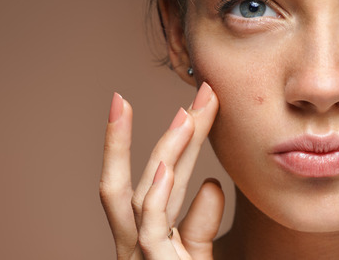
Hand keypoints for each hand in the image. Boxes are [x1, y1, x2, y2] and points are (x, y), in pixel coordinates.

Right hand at [99, 83, 223, 258]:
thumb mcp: (197, 255)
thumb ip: (199, 225)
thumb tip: (210, 184)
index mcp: (146, 235)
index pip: (155, 181)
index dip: (168, 142)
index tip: (189, 106)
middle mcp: (136, 243)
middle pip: (129, 181)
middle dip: (127, 136)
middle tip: (149, 94)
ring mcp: (140, 256)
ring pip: (141, 197)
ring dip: (164, 153)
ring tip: (186, 116)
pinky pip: (150, 231)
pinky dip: (156, 198)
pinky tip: (165, 168)